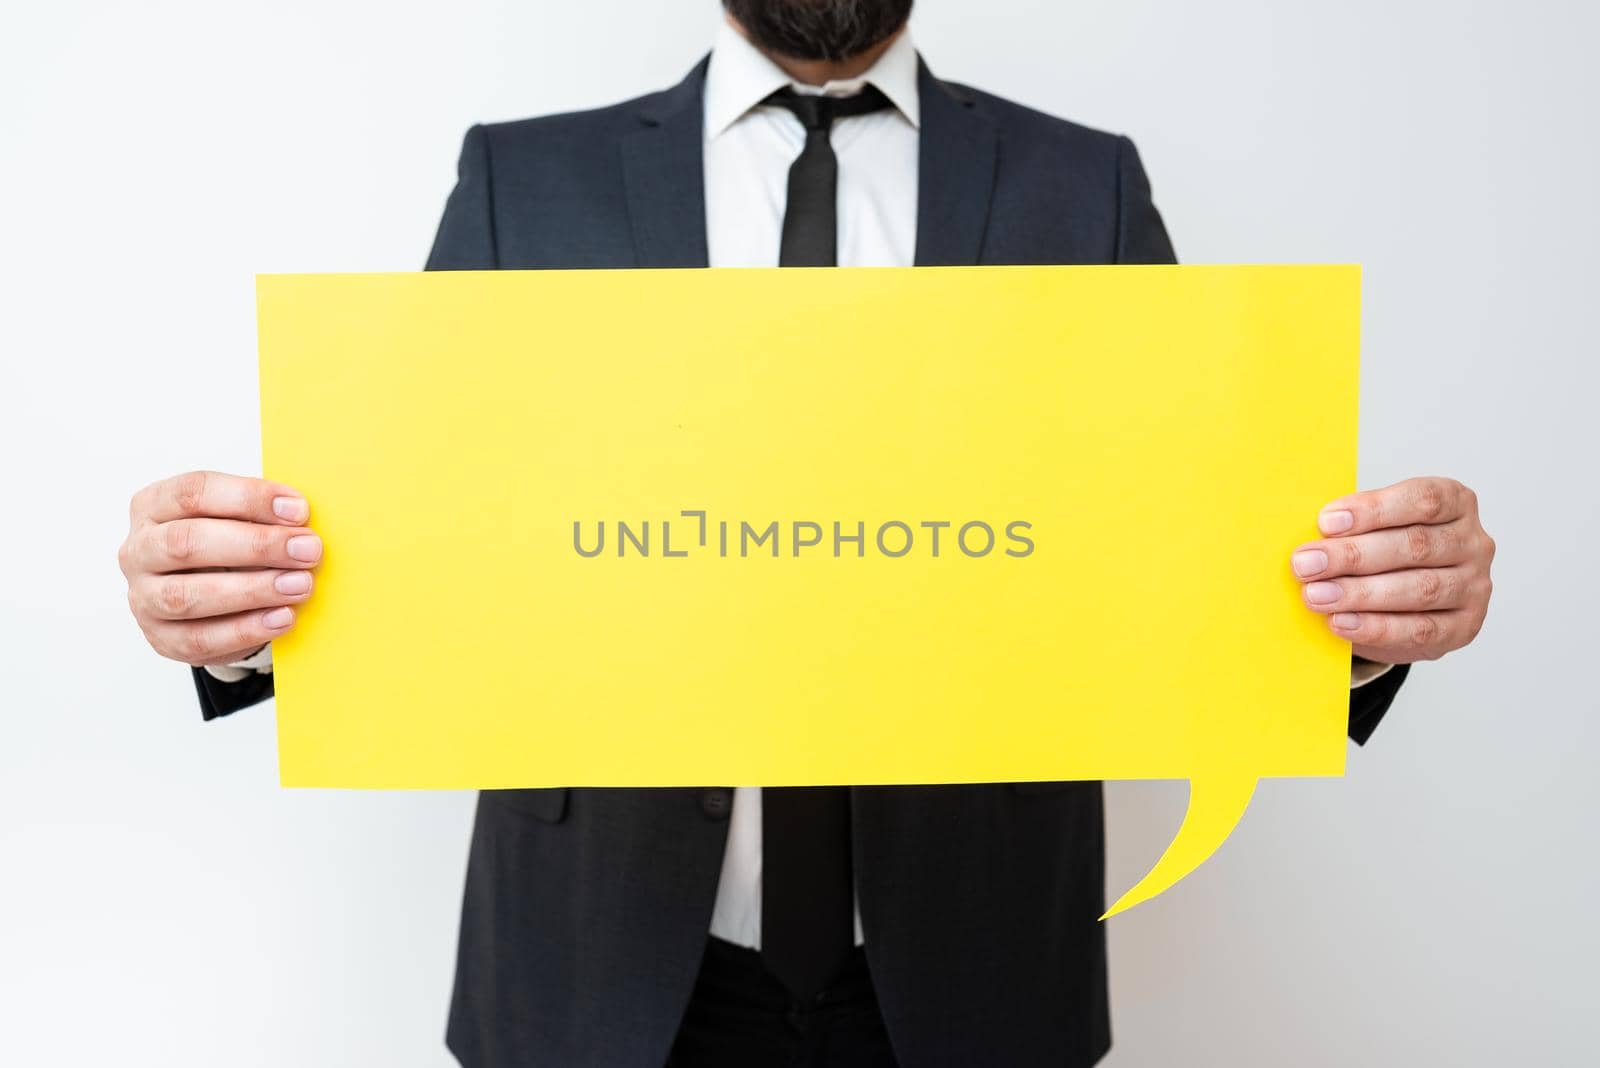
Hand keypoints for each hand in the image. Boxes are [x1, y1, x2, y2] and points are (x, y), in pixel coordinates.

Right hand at [119, 471, 320, 665]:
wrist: (210, 601)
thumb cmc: (228, 547)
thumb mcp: (238, 520)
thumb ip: (261, 514)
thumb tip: (300, 516)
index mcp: (153, 505)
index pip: (194, 492)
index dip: (248, 498)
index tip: (298, 511)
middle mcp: (139, 550)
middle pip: (186, 542)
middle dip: (255, 545)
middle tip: (307, 550)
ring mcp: (143, 597)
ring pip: (187, 596)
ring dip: (252, 591)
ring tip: (300, 585)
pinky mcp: (162, 638)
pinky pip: (200, 638)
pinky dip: (246, 629)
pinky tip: (283, 618)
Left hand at [1290, 477, 1494, 663]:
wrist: (1405, 605)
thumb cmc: (1385, 554)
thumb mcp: (1374, 528)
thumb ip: (1352, 528)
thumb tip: (1310, 539)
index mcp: (1456, 502)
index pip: (1423, 499)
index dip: (1373, 510)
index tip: (1326, 522)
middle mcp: (1474, 543)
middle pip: (1416, 545)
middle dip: (1353, 555)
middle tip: (1306, 564)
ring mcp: (1474, 586)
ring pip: (1420, 589)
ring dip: (1360, 593)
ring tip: (1315, 595)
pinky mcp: (1464, 627)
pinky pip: (1420, 630)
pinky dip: (1376, 627)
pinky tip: (1340, 622)